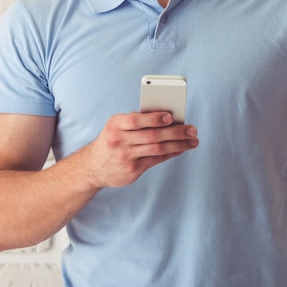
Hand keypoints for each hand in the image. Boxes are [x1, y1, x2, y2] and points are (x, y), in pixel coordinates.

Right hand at [83, 111, 198, 187]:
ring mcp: (126, 157)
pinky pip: (156, 160)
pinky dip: (171, 153)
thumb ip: (137, 121)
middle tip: (192, 129)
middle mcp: (119, 140)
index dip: (154, 118)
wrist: (93, 167)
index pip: (136, 119)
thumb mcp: (116, 126)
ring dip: (179, 144)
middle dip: (176, 132)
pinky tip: (181, 149)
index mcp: (115, 124)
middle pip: (152, 135)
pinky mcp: (132, 170)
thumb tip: (168, 117)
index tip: (171, 116)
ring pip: (157, 148)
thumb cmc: (112, 140)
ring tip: (193, 140)